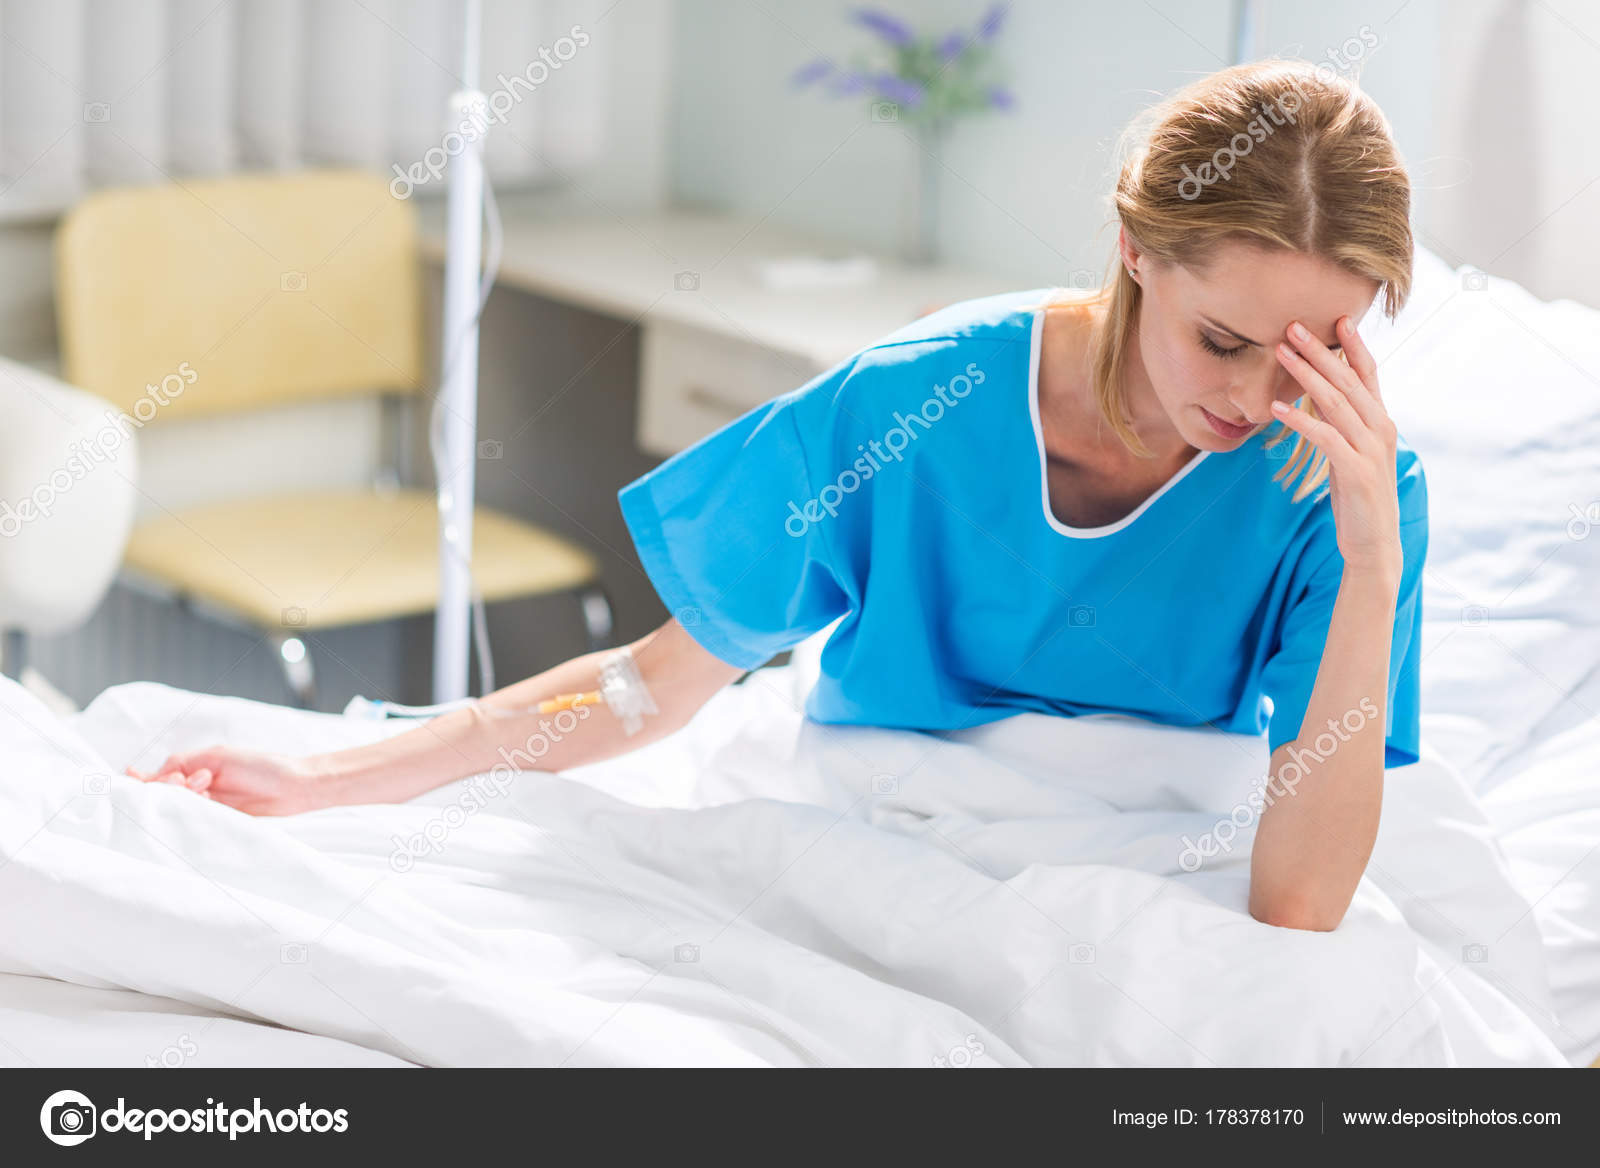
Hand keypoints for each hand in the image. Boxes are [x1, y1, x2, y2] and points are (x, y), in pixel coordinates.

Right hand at [126, 747, 328, 815]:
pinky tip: (202, 809)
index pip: (160, 775)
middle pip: (166, 793)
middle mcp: (200, 787)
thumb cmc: (262, 766)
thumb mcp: (218, 756)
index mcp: (197, 767)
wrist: (295, 787)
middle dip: (174, 788)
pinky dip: (193, 818)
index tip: (161, 779)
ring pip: (179, 808)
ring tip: (209, 790)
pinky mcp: (219, 821)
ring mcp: (209, 804)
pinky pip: (196, 822)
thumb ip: (184, 762)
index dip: (154, 780)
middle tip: (200, 783)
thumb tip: (154, 774)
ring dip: (188, 800)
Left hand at [1272, 316, 1401, 581]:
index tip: (1336, 318)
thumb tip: (1322, 397)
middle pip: (1349, 380)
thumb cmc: (1357, 498)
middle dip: (1321, 351)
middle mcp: (1380, 429)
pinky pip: (1326, 438)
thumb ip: (1343, 425)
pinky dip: (1301, 420)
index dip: (1353, 345)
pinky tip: (1278, 407)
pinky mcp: (1357, 472)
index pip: (1369, 374)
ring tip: (1281, 353)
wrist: (1374, 543)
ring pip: (1337, 403)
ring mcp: (1371, 449)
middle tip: (1292, 326)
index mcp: (1380, 421)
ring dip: (1307, 375)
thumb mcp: (1350, 454)